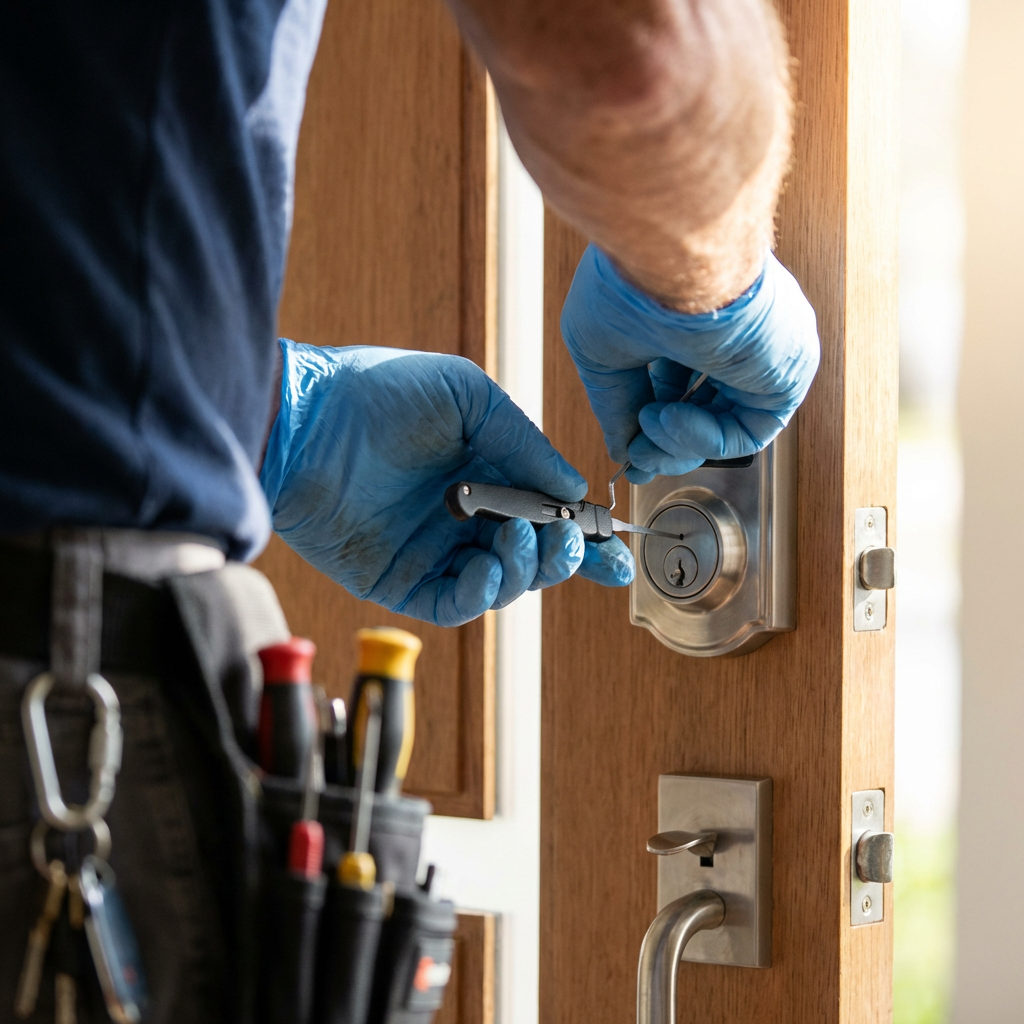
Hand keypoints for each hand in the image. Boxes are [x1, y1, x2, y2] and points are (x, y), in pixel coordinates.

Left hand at [260, 343, 633, 626]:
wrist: (303, 419)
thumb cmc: (380, 393)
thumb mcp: (467, 396)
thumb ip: (525, 443)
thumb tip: (575, 489)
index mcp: (487, 472)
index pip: (548, 514)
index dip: (585, 537)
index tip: (616, 552)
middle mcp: (466, 516)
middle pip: (533, 557)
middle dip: (562, 557)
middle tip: (567, 541)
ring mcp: (433, 550)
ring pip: (502, 583)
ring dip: (524, 570)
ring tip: (517, 537)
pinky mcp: (399, 580)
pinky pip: (453, 602)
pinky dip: (479, 593)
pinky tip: (485, 566)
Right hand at [560, 244, 819, 482]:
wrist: (669, 260)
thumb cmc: (630, 284)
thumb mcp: (602, 354)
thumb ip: (614, 407)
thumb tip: (623, 453)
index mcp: (692, 314)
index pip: (677, 378)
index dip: (651, 418)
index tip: (629, 450)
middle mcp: (731, 331)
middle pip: (704, 406)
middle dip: (665, 440)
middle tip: (637, 455)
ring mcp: (760, 352)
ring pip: (726, 424)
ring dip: (679, 442)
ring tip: (648, 428)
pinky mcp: (784, 372)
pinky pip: (749, 429)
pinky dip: (705, 439)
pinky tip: (670, 420)